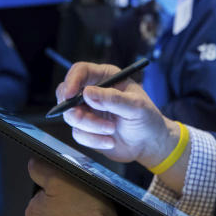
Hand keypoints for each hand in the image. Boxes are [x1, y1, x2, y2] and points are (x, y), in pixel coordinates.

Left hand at [25, 158, 116, 215]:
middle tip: (82, 203)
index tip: (72, 189)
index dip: (60, 187)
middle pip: (52, 209)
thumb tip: (32, 162)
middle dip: (64, 206)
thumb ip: (42, 169)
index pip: (44, 191)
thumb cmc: (83, 213)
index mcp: (33, 210)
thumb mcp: (61, 179)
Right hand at [56, 62, 178, 166]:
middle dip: (74, 108)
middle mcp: (94, 92)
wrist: (149, 144)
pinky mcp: (86, 129)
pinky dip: (93, 139)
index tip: (69, 95)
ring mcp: (88, 111)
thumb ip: (113, 99)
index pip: (80, 71)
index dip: (71, 80)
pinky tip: (110, 141)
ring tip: (111, 130)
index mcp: (106, 77)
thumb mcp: (136, 107)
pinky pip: (78, 134)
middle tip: (84, 117)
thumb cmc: (147, 119)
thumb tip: (87, 93)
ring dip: (91, 126)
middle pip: (66, 93)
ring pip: (71, 116)